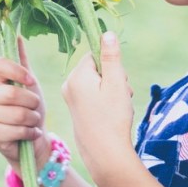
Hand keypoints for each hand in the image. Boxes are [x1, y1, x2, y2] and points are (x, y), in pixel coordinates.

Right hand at [0, 38, 49, 172]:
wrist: (31, 137)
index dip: (17, 71)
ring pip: (18, 114)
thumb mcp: (29, 83)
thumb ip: (22, 62)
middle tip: (36, 106)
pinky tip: (30, 132)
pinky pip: (17, 130)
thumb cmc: (29, 107)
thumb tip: (17, 36)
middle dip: (32, 102)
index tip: (31, 81)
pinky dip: (30, 132)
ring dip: (33, 119)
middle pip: (12, 93)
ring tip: (33, 120)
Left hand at [62, 32, 134, 181]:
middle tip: (119, 98)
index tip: (117, 83)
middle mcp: (69, 85)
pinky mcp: (76, 110)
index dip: (112, 67)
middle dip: (113, 80)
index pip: (96, 56)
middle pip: (97, 69)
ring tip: (116, 108)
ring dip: (112, 92)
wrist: (105, 153)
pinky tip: (110, 115)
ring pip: (98, 83)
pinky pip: (93, 96)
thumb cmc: (112, 117)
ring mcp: (71, 98)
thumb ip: (111, 57)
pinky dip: (105, 102)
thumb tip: (106, 33)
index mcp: (76, 76)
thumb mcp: (116, 82)